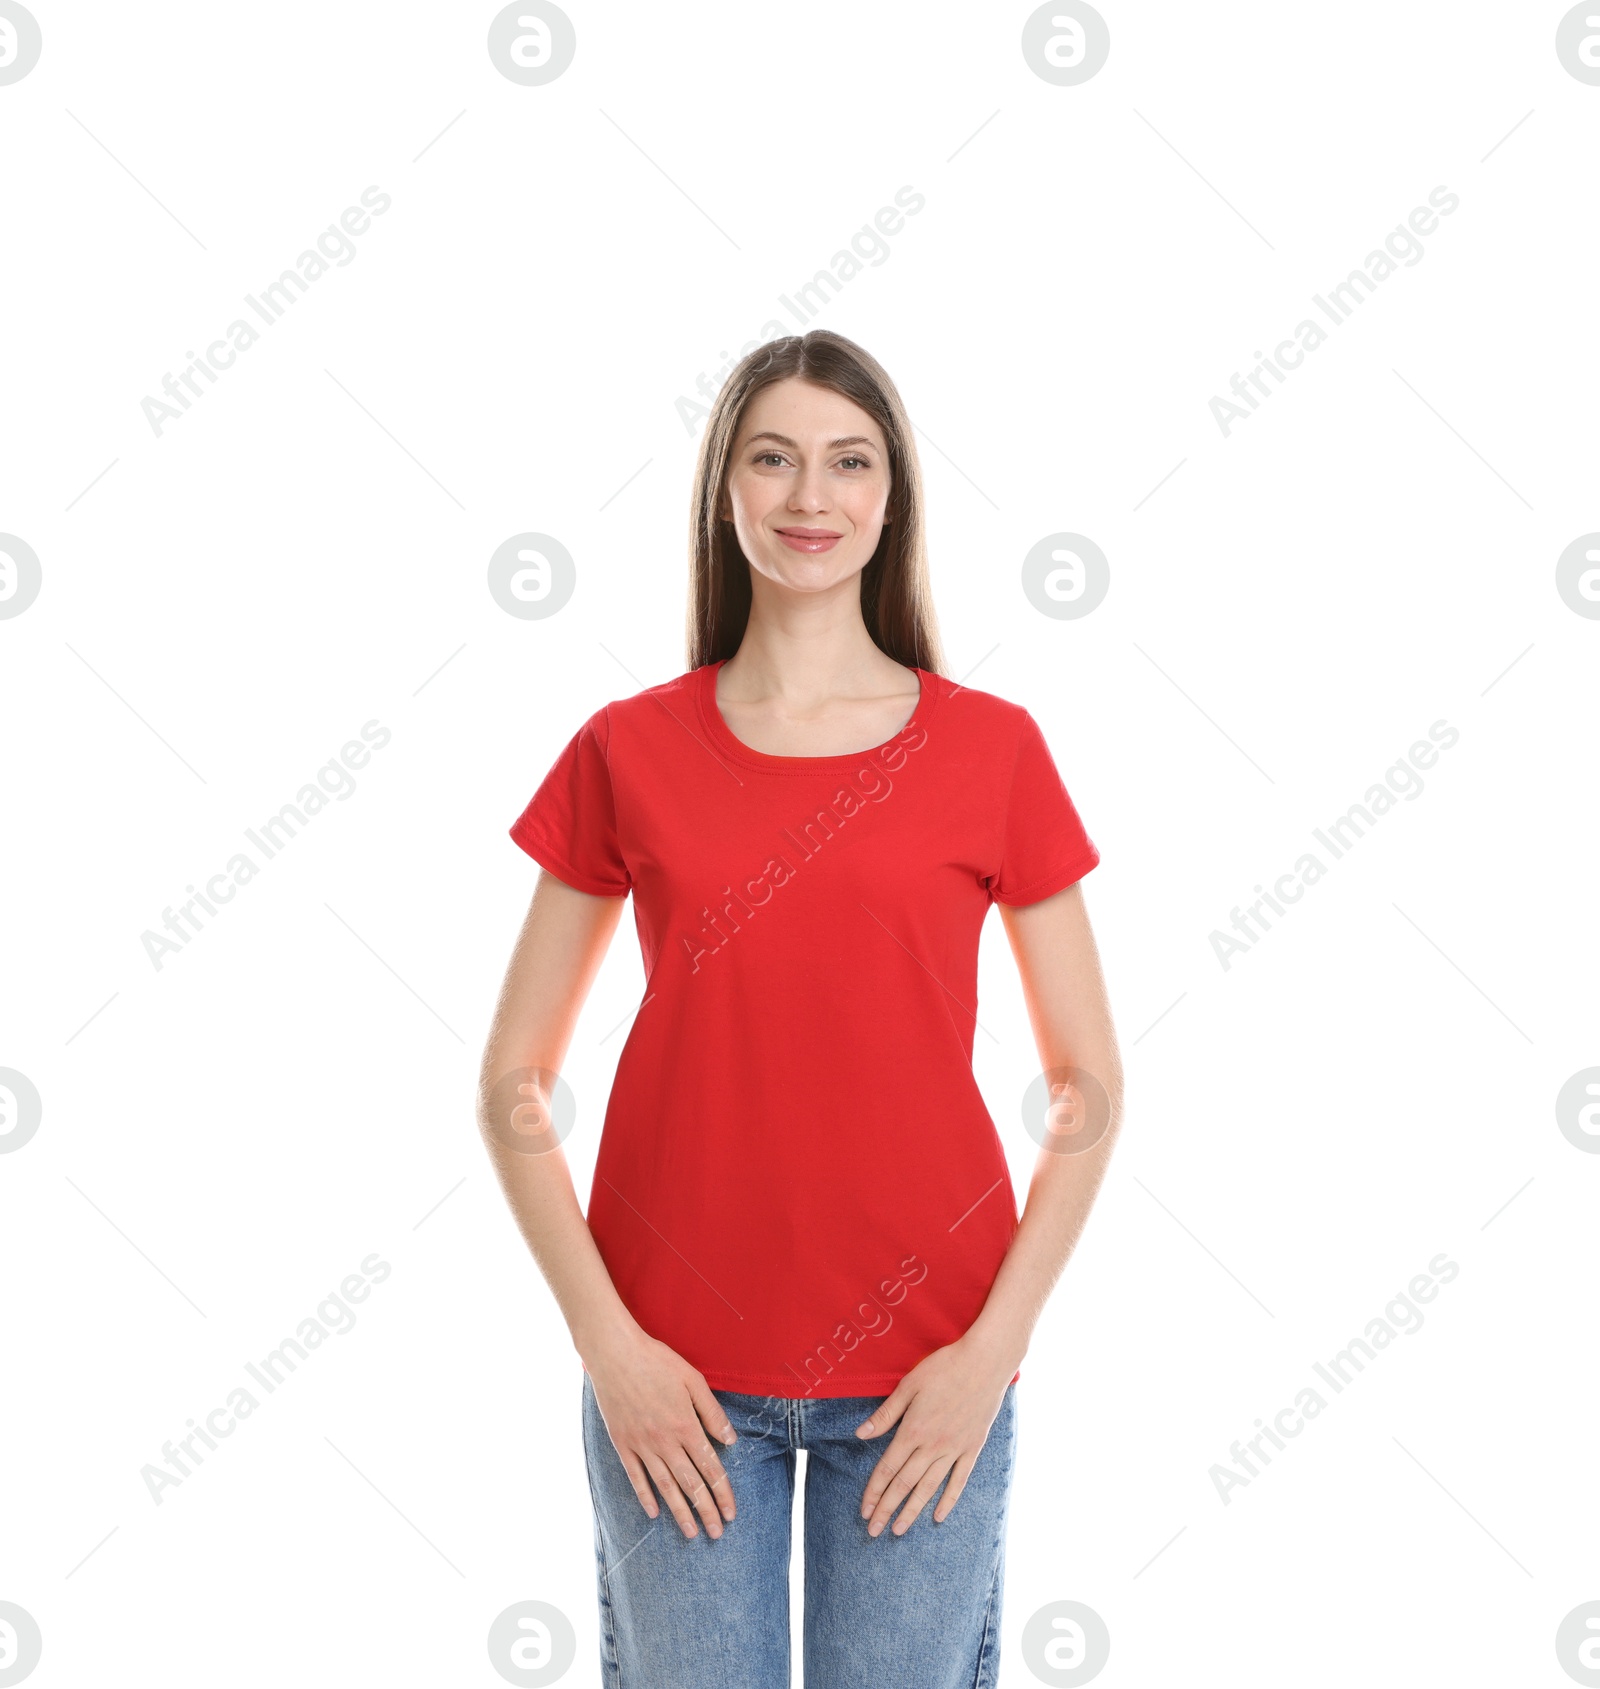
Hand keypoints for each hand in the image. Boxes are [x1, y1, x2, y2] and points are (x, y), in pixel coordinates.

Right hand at [585, 1323, 738, 1538]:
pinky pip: (635, 1477)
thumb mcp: (693, 1379)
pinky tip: (654, 1513)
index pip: (710, 1468)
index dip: (723, 1493)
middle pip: (690, 1483)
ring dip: (680, 1512)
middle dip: (706, 1511)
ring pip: (665, 1486)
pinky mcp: (622, 1443)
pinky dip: (645, 1496)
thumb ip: (712, 1412)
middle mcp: (665, 1441)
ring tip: (692, 1533)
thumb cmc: (657, 1361)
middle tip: (717, 1534)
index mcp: (686, 1425)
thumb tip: (731, 1440)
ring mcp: (642, 1445)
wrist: (615, 1354)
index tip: (732, 1513)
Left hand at [854, 1334, 1014, 1536]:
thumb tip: (860, 1435)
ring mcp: (954, 1449)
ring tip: (898, 1531)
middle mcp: (932, 1446)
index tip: (864, 1511)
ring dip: (912, 1511)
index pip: (888, 1469)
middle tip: (873, 1531)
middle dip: (887, 1509)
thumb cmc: (944, 1367)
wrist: (984, 1362)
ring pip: (928, 1488)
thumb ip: (886, 1414)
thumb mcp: (908, 1385)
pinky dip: (948, 1500)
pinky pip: (959, 1481)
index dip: (874, 1492)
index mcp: (913, 1430)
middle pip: (904, 1484)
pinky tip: (938, 1517)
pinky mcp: (972, 1448)